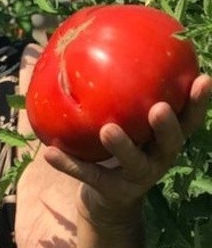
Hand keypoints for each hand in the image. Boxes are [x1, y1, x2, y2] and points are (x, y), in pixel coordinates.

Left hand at [43, 74, 211, 217]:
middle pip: (172, 143)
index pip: (188, 119)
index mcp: (164, 138)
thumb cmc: (114, 147)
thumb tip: (81, 47)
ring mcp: (138, 179)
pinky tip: (50, 154)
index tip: (202, 78)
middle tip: (158, 108)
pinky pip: (89, 176)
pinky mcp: (113, 193)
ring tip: (107, 130)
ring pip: (135, 163)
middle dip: (168, 126)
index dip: (198, 101)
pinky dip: (69, 165)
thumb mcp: (123, 120)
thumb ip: (115, 92)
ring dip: (122, 146)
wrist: (107, 200)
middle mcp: (159, 158)